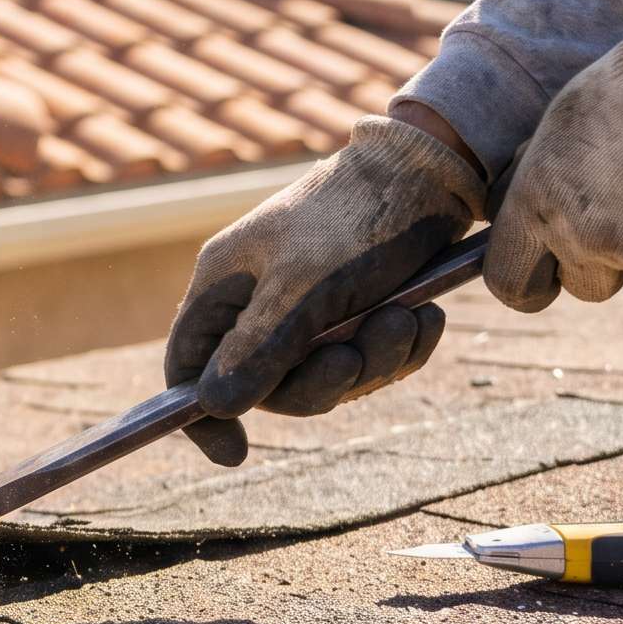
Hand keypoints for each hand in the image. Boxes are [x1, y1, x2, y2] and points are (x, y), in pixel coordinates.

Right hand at [167, 116, 485, 465]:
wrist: (435, 170)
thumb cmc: (356, 217)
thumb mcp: (304, 286)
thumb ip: (259, 347)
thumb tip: (213, 406)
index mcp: (224, 285)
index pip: (187, 364)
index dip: (202, 413)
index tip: (236, 453)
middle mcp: (258, 299)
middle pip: (269, 383)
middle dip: (323, 378)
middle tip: (361, 354)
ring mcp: (309, 306)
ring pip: (327, 374)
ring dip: (374, 359)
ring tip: (409, 320)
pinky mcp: (357, 307)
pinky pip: (368, 358)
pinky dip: (400, 347)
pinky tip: (426, 318)